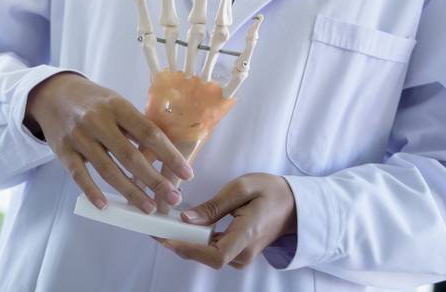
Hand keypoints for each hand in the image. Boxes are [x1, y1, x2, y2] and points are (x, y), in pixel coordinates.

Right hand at [25, 72, 193, 213]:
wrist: (52, 94)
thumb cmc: (93, 102)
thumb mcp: (116, 103)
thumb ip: (136, 126)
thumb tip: (165, 156)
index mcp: (116, 106)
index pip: (148, 133)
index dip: (170, 155)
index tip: (187, 174)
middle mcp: (96, 121)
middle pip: (130, 156)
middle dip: (154, 181)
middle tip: (173, 198)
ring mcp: (78, 137)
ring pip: (107, 170)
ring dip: (131, 192)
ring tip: (149, 208)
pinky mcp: (63, 151)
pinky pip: (80, 175)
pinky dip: (93, 192)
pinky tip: (106, 206)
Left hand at [161, 173, 296, 269]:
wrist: (293, 206)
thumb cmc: (269, 192)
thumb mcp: (241, 188)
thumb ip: (214, 206)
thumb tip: (187, 219)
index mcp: (247, 235)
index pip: (215, 254)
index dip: (188, 249)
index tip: (166, 237)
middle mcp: (244, 252)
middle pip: (205, 257)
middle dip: (178, 243)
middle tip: (152, 226)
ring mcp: (241, 255)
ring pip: (206, 255)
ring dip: (183, 241)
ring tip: (160, 224)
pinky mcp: (236, 252)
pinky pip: (211, 251)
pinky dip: (193, 240)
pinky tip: (178, 226)